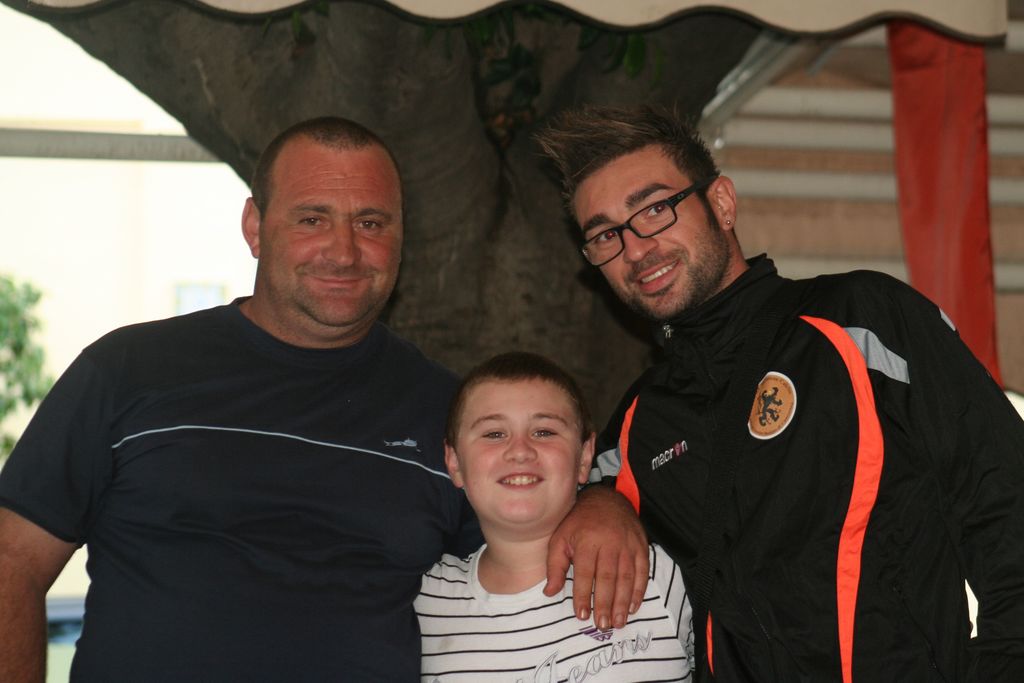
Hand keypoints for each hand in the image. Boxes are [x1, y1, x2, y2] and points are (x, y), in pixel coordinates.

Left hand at [544, 485, 647, 629]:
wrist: (607, 499)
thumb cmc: (579, 522)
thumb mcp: (560, 538)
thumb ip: (554, 566)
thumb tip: (549, 593)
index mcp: (587, 541)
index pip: (585, 572)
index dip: (582, 595)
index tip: (582, 615)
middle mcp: (609, 543)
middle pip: (608, 577)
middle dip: (605, 603)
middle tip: (602, 624)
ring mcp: (627, 545)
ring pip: (627, 577)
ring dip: (623, 602)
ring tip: (618, 622)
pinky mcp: (641, 547)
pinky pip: (642, 571)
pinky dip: (639, 591)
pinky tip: (633, 606)